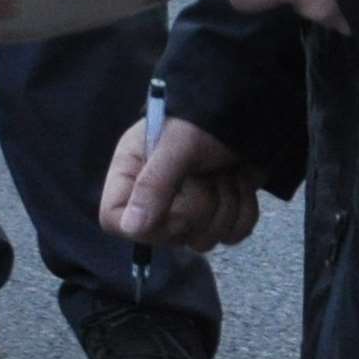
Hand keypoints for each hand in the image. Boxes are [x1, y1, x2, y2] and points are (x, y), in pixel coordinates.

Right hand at [100, 111, 264, 251]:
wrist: (244, 117)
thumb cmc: (203, 123)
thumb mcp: (177, 147)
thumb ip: (153, 185)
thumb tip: (131, 228)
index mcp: (130, 176)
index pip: (114, 220)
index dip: (146, 224)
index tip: (174, 207)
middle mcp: (152, 199)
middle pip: (167, 237)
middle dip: (200, 207)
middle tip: (209, 175)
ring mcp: (186, 212)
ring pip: (203, 241)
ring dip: (227, 206)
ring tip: (228, 174)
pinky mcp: (217, 218)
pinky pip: (230, 237)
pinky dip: (244, 212)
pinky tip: (240, 185)